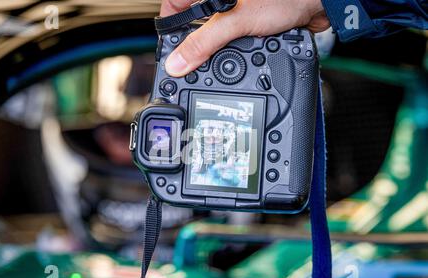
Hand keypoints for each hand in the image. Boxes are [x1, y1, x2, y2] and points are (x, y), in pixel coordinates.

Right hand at [161, 0, 329, 76]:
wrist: (318, 4)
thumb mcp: (236, 22)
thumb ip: (205, 42)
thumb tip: (177, 62)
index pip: (175, 5)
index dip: (169, 26)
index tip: (168, 48)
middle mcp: (221, 1)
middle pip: (192, 23)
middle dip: (192, 44)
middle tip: (189, 62)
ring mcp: (234, 13)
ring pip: (212, 35)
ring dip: (213, 51)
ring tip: (215, 61)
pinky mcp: (248, 25)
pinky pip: (230, 41)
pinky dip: (230, 53)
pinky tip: (235, 58)